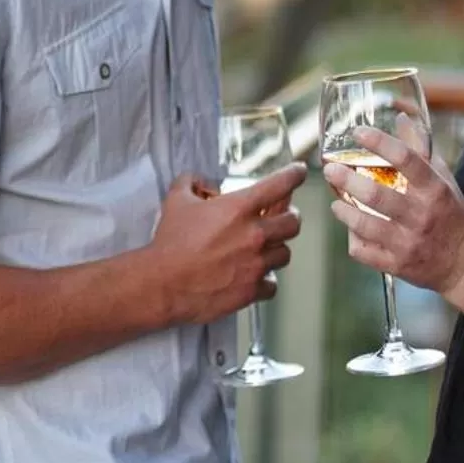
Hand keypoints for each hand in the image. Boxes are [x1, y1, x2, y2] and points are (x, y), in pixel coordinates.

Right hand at [142, 162, 306, 324]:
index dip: (294, 175)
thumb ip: (191, 182)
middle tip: (280, 218)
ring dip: (276, 249)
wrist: (164, 283)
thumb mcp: (176, 200)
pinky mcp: (252, 290)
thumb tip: (202, 182)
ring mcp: (256, 264)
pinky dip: (265, 280)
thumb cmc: (170, 242)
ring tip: (262, 249)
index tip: (299, 172)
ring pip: (285, 253)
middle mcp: (255, 234)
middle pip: (293, 222)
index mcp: (239, 208)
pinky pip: (272, 284)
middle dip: (289, 217)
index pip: (279, 184)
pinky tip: (252, 276)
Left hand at [322, 126, 463, 299]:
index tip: (358, 132)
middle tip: (330, 170)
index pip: (407, 158)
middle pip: (377, 195)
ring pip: (365, 225)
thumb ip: (421, 149)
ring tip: (336, 202)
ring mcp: (409, 242)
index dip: (379, 142)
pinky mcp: (398, 264)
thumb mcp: (443, 179)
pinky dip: (353, 240)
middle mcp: (421, 215)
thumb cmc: (450, 214)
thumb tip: (402, 117)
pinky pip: (364, 251)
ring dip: (343, 211)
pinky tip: (352, 230)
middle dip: (347, 180)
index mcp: (435, 189)